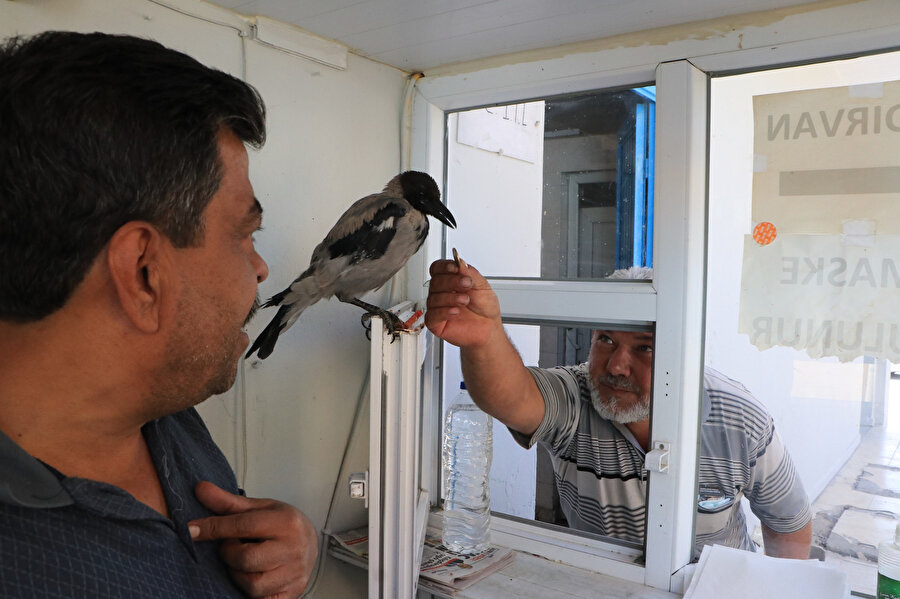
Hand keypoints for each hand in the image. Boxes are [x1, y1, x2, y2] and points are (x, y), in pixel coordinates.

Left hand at [189, 481, 317, 598]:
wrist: (311, 542)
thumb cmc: (283, 524)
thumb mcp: (259, 508)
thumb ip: (228, 502)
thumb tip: (200, 489)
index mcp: (286, 522)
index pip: (242, 525)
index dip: (213, 528)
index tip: (192, 530)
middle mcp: (294, 548)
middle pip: (246, 559)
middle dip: (229, 554)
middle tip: (231, 547)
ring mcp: (295, 573)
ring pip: (252, 585)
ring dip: (238, 575)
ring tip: (242, 562)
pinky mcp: (293, 593)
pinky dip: (250, 592)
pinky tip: (250, 578)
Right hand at [425, 259, 501, 347]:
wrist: (489, 328)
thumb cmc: (485, 308)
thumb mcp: (483, 287)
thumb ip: (471, 274)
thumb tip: (460, 262)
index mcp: (451, 280)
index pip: (438, 268)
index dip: (444, 266)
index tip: (455, 268)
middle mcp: (442, 292)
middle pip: (435, 281)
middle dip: (451, 281)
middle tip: (466, 284)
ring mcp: (437, 307)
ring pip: (434, 298)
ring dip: (451, 298)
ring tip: (465, 301)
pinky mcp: (436, 322)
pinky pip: (432, 315)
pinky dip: (444, 312)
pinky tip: (455, 311)